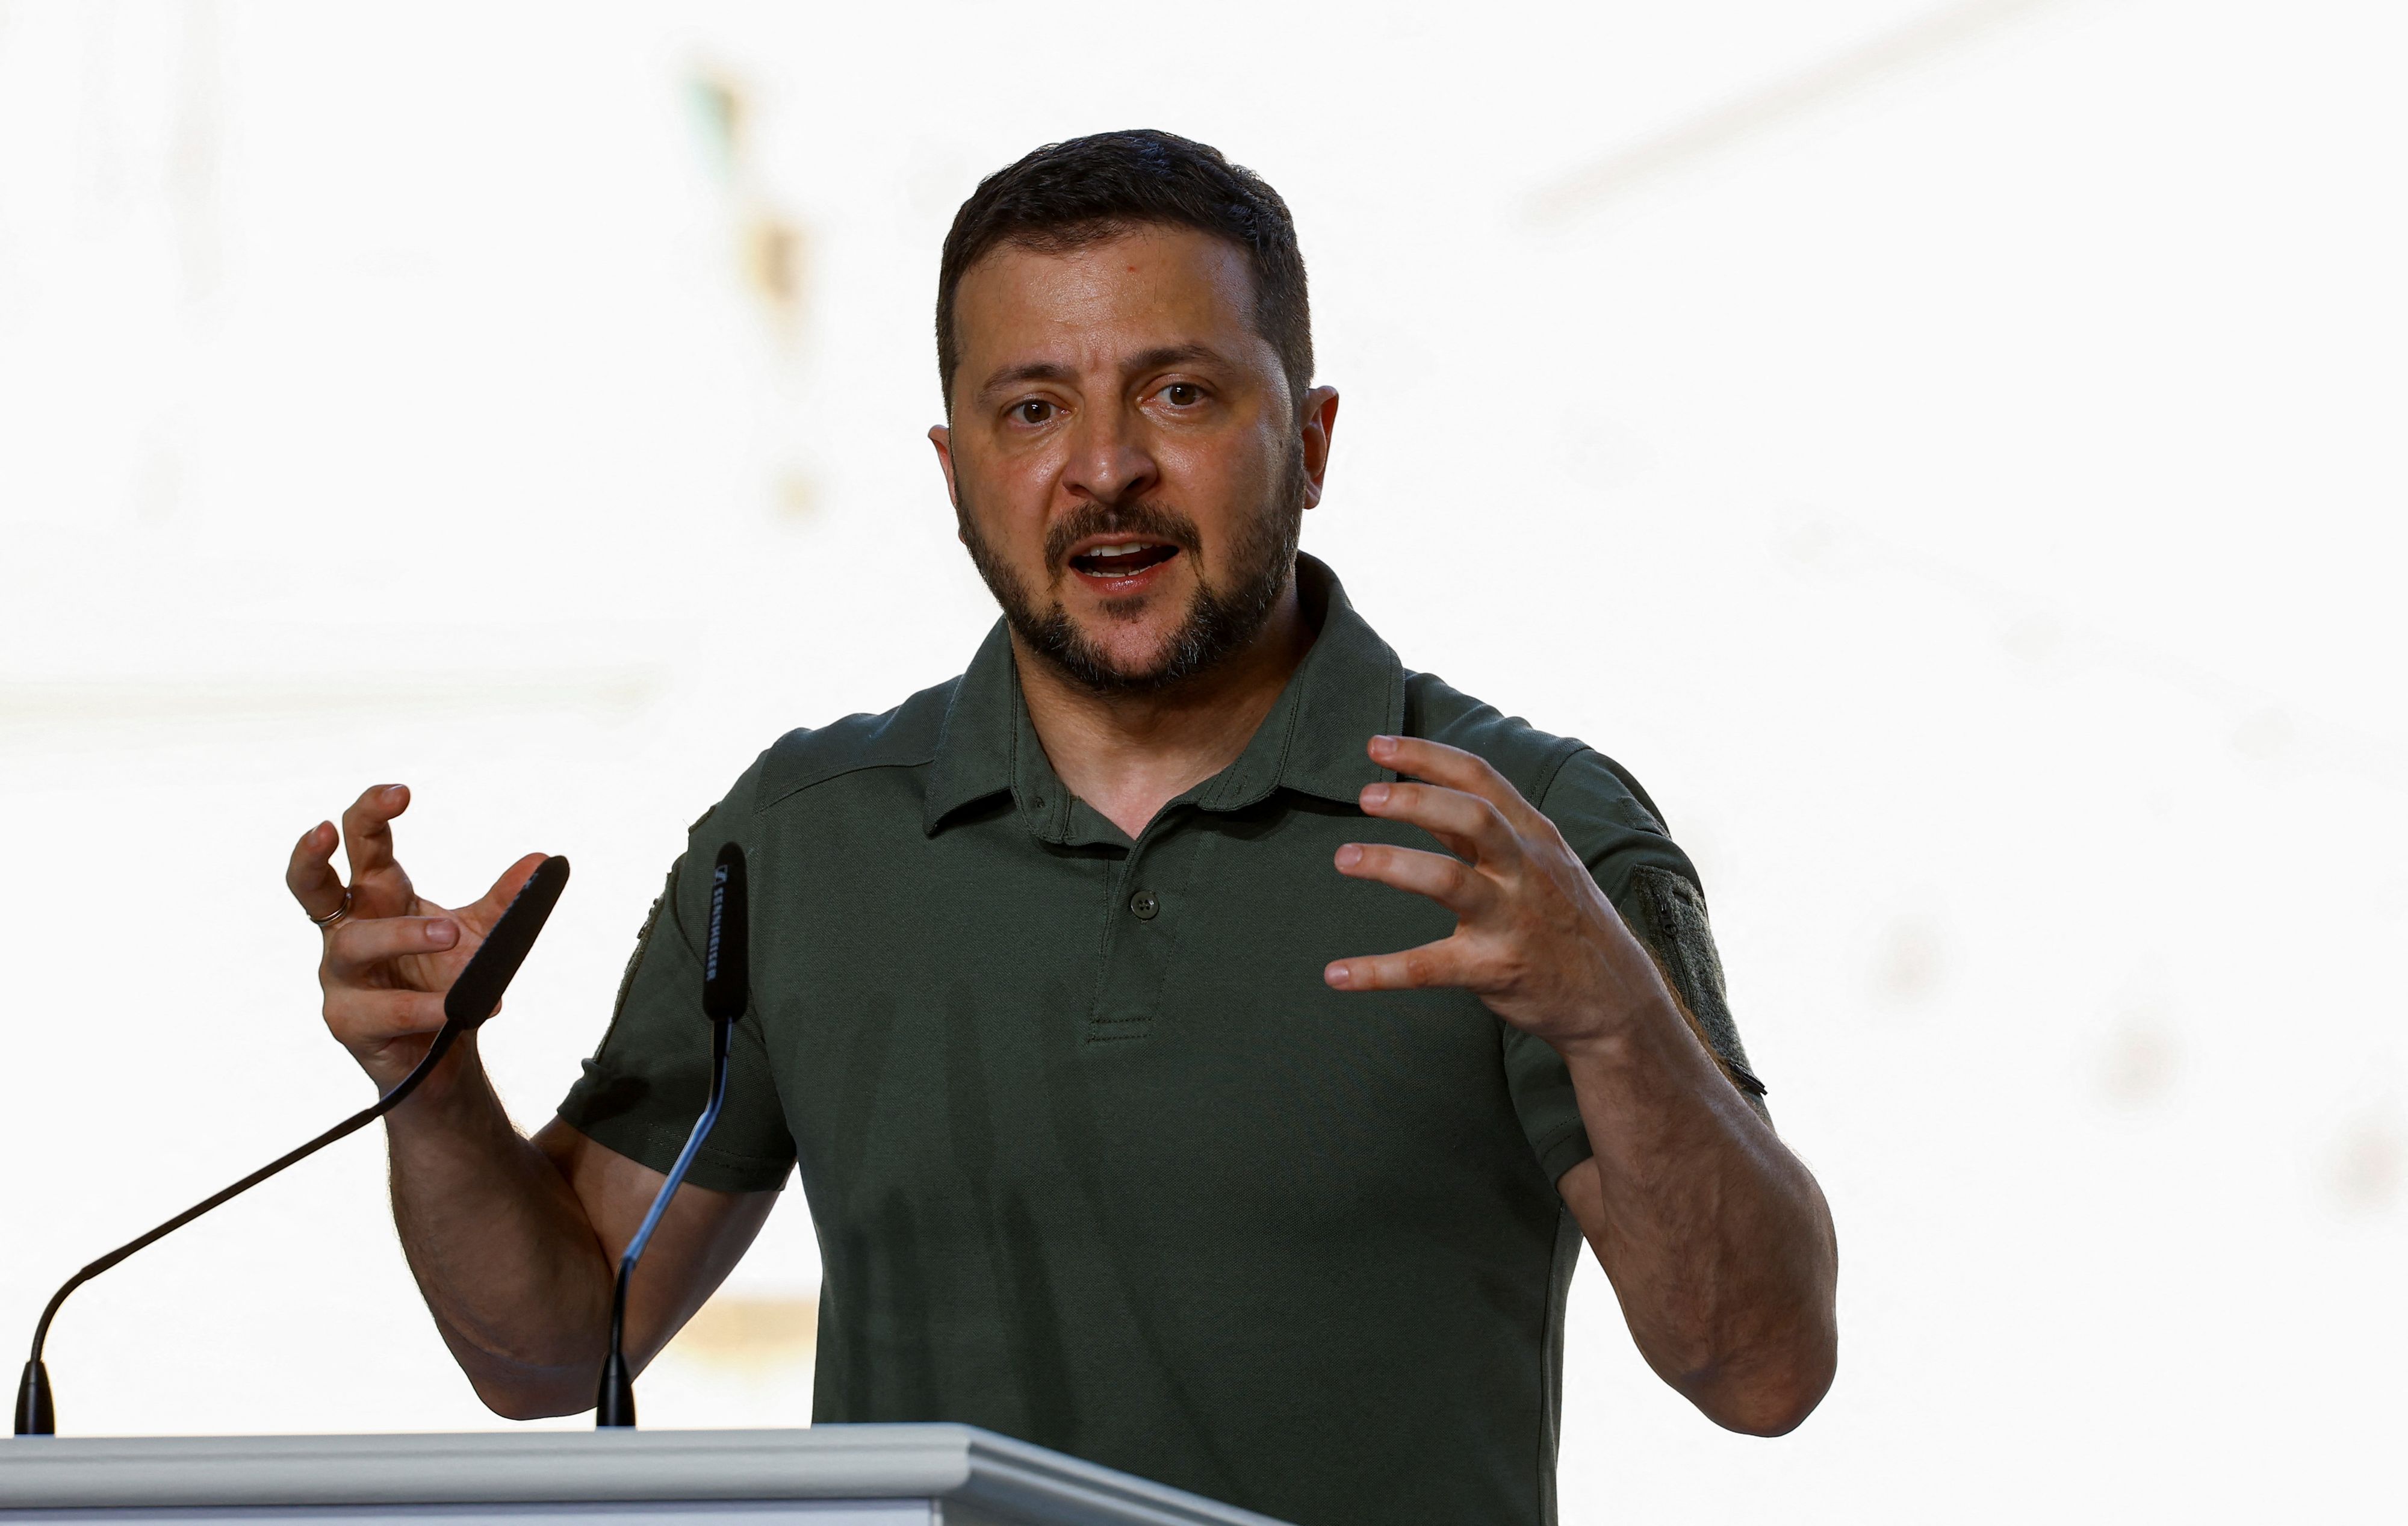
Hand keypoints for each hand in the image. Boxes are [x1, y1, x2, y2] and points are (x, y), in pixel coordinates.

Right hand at [286, 783, 545, 1091]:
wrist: (441, 1058)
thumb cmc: (448, 982)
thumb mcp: (484, 935)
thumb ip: (508, 900)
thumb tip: (545, 861)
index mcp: (377, 899)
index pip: (362, 847)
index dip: (369, 814)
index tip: (399, 792)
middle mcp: (347, 932)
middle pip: (311, 884)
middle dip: (313, 853)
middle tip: (330, 830)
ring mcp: (341, 978)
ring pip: (354, 945)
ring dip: (403, 934)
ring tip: (453, 934)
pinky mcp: (349, 1022)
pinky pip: (383, 1010)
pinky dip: (427, 1006)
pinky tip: (464, 1008)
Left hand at [1322, 735, 1671, 1054]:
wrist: (1615, 1000)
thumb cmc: (1564, 921)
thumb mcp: (1538, 863)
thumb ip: (1480, 832)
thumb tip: (1419, 796)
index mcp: (1533, 835)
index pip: (1480, 778)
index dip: (1426, 756)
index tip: (1376, 744)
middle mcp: (1526, 870)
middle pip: (1473, 817)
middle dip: (1416, 799)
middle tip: (1364, 795)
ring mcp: (1512, 919)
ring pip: (1449, 880)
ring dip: (1392, 864)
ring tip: (1344, 857)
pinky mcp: (1495, 969)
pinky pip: (1428, 967)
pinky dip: (1378, 971)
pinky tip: (1337, 974)